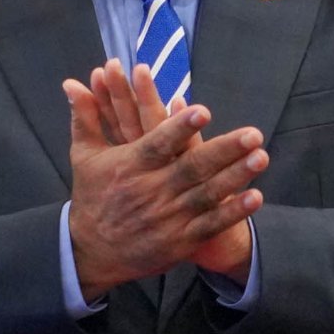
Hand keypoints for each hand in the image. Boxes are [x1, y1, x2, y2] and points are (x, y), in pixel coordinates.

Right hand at [64, 57, 264, 295]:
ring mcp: (168, 218)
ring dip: (236, 177)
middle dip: (224, 150)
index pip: (158, 144)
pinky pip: (210, 225)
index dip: (180, 128)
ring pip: (207, 195)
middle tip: (253, 133)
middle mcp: (151, 191)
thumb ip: (85, 117)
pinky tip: (255, 197)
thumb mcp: (85, 156)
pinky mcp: (178, 241)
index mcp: (130, 166)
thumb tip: (72, 83)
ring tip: (261, 157)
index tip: (203, 111)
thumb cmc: (92, 196)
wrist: (90, 250)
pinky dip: (233, 212)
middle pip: (192, 168)